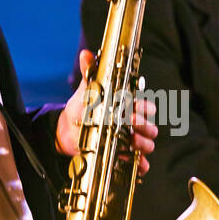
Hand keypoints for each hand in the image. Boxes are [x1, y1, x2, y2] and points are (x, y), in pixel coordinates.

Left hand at [55, 49, 157, 173]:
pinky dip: (141, 165)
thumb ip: (89, 73)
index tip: (139, 108)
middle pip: (150, 126)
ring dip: (143, 143)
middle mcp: (132, 124)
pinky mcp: (123, 156)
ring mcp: (129, 140)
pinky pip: (139, 163)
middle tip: (132, 123)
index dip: (145, 108)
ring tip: (132, 142)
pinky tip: (137, 163)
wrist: (68, 130)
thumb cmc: (82, 108)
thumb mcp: (86, 91)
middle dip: (145, 125)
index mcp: (127, 107)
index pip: (145, 107)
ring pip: (148, 144)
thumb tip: (86, 54)